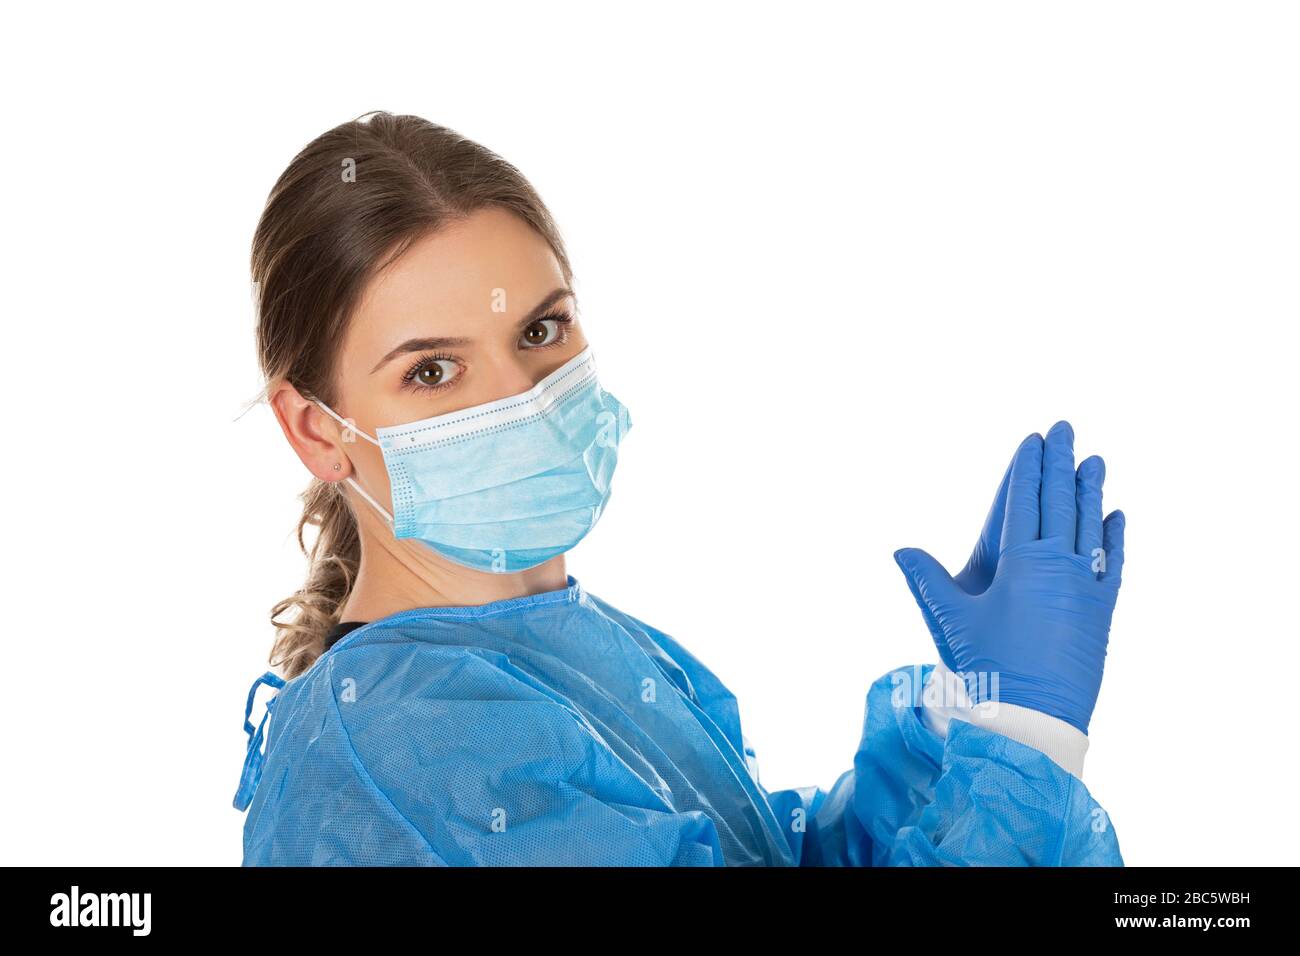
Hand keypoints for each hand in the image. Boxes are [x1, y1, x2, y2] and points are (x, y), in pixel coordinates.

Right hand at [894, 421, 1125, 733]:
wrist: (1033, 718)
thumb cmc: (987, 668)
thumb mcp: (951, 621)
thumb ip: (927, 580)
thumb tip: (901, 550)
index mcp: (1022, 562)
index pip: (1025, 501)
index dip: (1028, 468)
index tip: (1034, 440)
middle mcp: (1061, 566)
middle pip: (1062, 503)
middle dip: (1062, 463)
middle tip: (1066, 429)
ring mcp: (1087, 587)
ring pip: (1092, 526)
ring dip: (1092, 490)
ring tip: (1094, 460)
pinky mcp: (1101, 612)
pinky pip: (1114, 564)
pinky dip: (1115, 538)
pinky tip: (1116, 516)